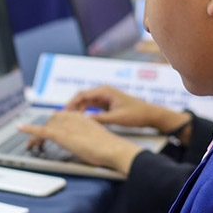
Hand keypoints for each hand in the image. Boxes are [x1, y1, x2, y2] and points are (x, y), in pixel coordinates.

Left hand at [20, 110, 143, 173]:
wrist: (113, 148)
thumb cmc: (110, 148)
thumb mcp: (97, 140)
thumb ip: (88, 139)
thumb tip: (87, 146)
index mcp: (81, 117)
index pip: (61, 117)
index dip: (52, 125)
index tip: (47, 132)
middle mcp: (72, 117)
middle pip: (51, 121)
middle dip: (42, 131)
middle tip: (36, 142)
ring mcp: (66, 124)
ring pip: (45, 127)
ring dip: (35, 136)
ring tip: (31, 145)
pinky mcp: (61, 134)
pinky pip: (41, 130)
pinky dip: (28, 129)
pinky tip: (20, 128)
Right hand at [67, 85, 187, 132]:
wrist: (150, 114)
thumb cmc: (136, 114)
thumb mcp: (117, 118)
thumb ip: (101, 119)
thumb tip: (85, 121)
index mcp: (105, 91)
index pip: (82, 94)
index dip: (71, 103)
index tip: (63, 113)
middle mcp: (103, 92)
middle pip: (81, 97)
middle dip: (71, 106)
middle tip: (62, 118)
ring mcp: (104, 97)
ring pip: (85, 102)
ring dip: (77, 110)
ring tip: (68, 121)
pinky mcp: (106, 104)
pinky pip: (91, 106)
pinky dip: (84, 112)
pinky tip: (79, 121)